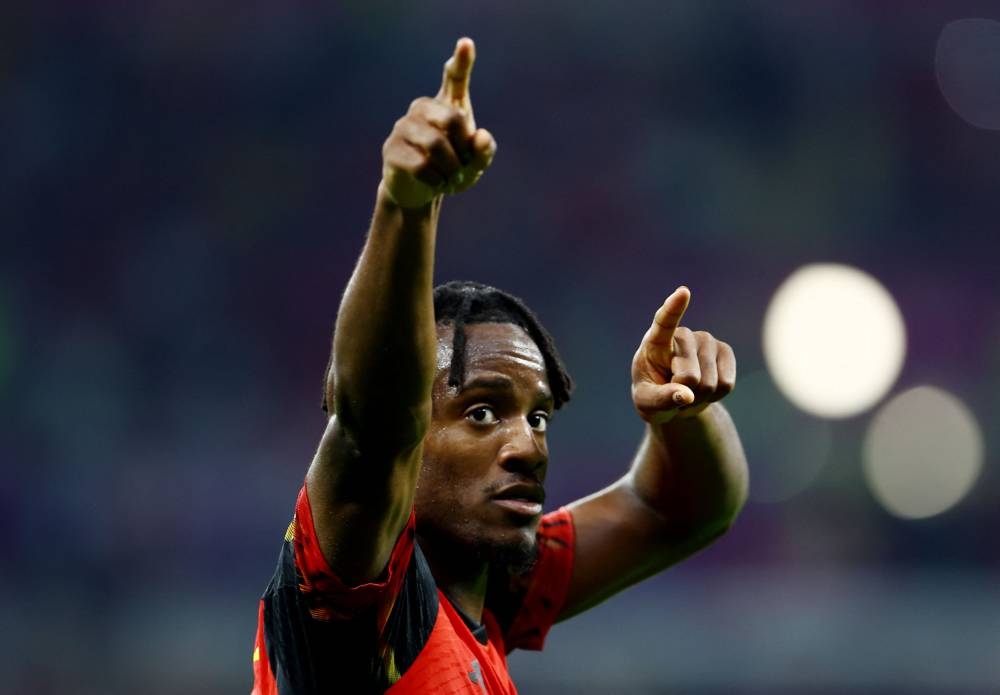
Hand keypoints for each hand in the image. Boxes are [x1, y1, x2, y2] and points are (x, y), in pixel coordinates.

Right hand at [381, 37, 497, 208]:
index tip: (466, 44)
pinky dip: (436, 180)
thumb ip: (484, 152)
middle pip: (452, 119)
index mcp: (446, 105)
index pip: (455, 77)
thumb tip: (480, 137)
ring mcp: (403, 127)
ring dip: (451, 168)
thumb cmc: (449, 170)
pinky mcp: (391, 149)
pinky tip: (437, 184)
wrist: (419, 192)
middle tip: (464, 167)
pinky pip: (420, 164)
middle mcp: (422, 109)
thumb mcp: (474, 165)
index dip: (462, 61)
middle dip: (464, 149)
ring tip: (452, 179)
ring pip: (435, 144)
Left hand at [631, 287, 735, 424]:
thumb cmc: (652, 396)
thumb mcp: (647, 403)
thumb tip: (687, 395)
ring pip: (709, 384)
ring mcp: (706, 341)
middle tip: (674, 391)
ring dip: (699, 397)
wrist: (675, 399)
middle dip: (683, 394)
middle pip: (689, 377)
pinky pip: (726, 385)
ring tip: (687, 390)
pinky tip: (704, 389)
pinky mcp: (725, 351)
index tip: (683, 292)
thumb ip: (662, 399)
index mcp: (655, 342)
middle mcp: (683, 336)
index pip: (664, 322)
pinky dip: (715, 396)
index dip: (673, 308)